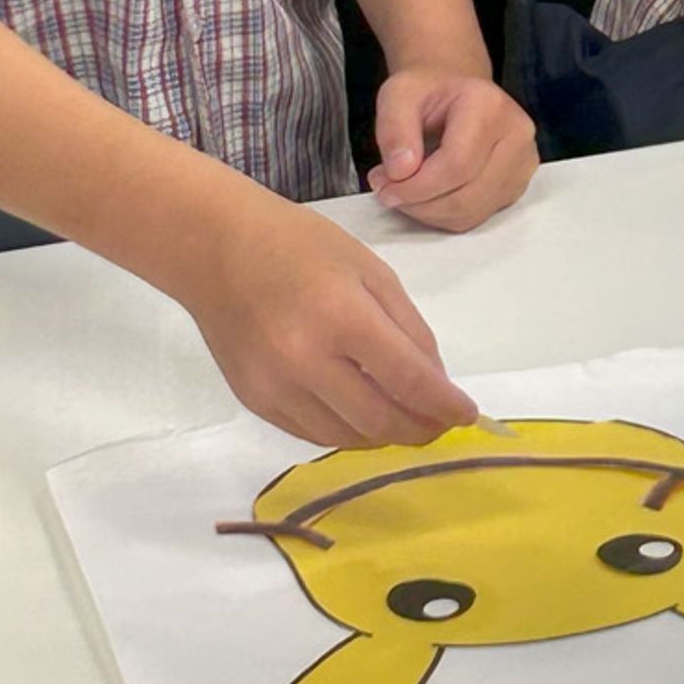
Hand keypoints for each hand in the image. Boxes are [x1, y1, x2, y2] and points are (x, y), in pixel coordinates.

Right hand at [181, 191, 474, 450]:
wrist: (214, 250)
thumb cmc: (299, 246)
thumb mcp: (370, 270)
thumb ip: (410, 328)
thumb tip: (436, 384)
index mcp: (342, 317)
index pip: (409, 381)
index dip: (446, 406)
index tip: (468, 414)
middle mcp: (306, 361)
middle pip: (381, 421)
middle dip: (422, 429)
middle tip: (441, 423)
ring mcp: (276, 388)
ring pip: (348, 437)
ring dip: (386, 435)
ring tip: (406, 418)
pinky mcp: (255, 402)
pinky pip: (314, 434)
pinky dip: (348, 431)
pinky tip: (363, 413)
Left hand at [368, 67, 537, 230]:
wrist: (456, 91)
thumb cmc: (429, 92)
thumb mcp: (398, 95)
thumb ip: (393, 128)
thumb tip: (401, 171)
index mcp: (490, 105)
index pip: (456, 164)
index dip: (416, 186)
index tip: (384, 187)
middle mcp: (517, 134)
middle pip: (466, 196)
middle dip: (419, 203)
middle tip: (387, 192)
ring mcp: (522, 163)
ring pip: (471, 213)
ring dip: (428, 212)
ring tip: (404, 191)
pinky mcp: (517, 186)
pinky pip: (476, 217)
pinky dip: (443, 215)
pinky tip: (427, 195)